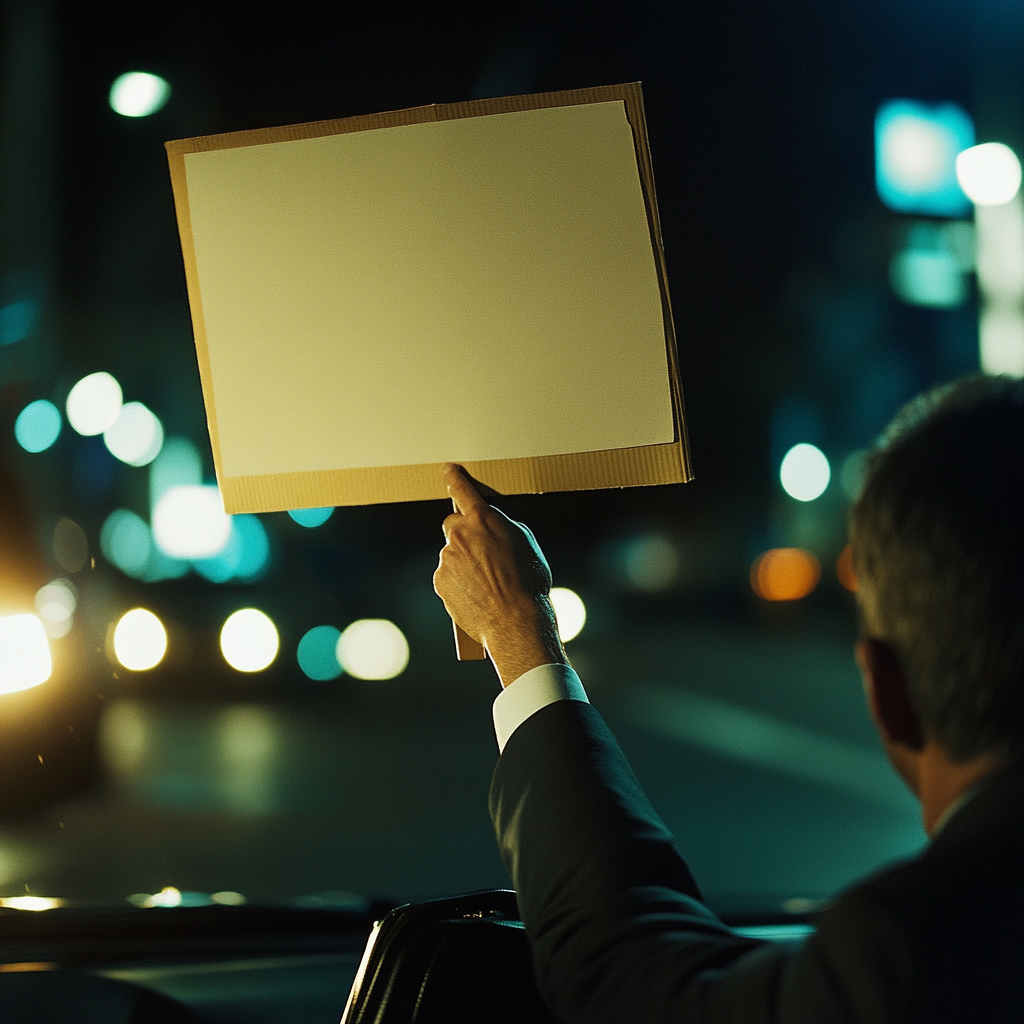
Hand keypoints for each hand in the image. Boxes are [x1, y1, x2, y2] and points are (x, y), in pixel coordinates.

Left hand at [434, 464, 565, 686]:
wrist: (515, 620)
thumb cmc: (528, 581)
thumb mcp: (526, 542)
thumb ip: (503, 526)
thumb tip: (491, 526)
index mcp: (483, 519)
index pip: (463, 490)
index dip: (455, 478)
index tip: (447, 470)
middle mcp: (460, 534)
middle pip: (453, 525)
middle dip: (464, 534)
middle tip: (483, 554)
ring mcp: (447, 557)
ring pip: (452, 553)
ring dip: (464, 562)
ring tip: (487, 582)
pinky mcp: (440, 580)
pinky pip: (447, 575)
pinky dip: (458, 582)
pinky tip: (476, 593)